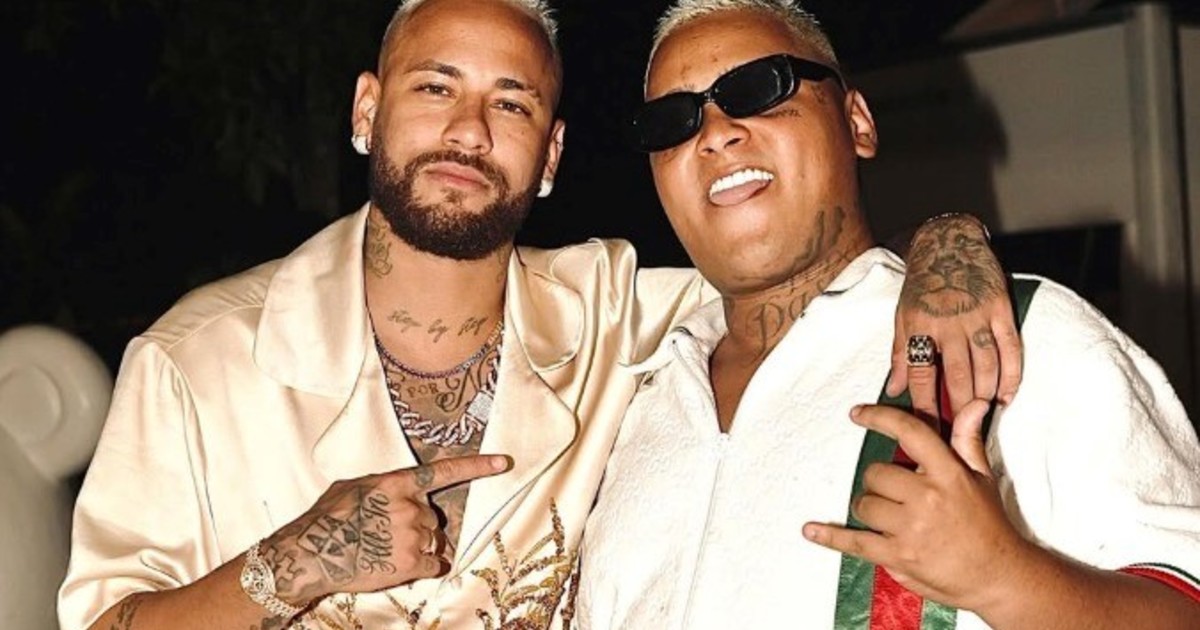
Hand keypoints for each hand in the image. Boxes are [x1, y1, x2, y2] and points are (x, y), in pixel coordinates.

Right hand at [260, 454, 510, 604]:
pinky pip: (432, 564)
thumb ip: (381, 486)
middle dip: (417, 526)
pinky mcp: (411, 562)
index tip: (503, 463)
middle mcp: (410, 506)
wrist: (311, 555)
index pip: (445, 471)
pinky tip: (397, 566)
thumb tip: (391, 491)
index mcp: (397, 483)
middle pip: (433, 517)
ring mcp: (413, 535)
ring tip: (385, 551)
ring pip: (433, 541)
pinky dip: (421, 567)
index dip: (477, 466)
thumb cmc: (325, 519)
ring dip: (417, 547)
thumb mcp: (351, 487)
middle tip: (385, 534)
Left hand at [802, 402, 1032, 611]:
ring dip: (870, 509)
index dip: (879, 418)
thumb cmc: (989, 526)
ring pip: (864, 504)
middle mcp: (927, 497)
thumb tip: (975, 404)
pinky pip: (854, 541)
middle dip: (880, 482)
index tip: (858, 413)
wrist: (1000, 576)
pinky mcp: (898, 555)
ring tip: (892, 518)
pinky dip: (830, 536)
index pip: (909, 432)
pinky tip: (811, 530)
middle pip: (876, 473)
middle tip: (897, 494)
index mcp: (948, 474)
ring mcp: (911, 528)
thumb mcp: (982, 478)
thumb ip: (968, 440)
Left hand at [889, 214, 1021, 417]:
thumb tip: (895, 390)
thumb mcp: (902, 316)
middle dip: (960, 409)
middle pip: (958, 376)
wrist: (948, 242)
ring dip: (986, 397)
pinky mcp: (1001, 309)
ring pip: (986, 366)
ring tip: (983, 418)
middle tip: (961, 434)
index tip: (929, 430)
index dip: (925, 406)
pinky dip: (1011, 375)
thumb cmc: (922, 284)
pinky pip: (1010, 349)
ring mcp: (977, 316)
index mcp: (919, 325)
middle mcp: (949, 322)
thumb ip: (899, 354)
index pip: (922, 375)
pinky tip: (1006, 395)